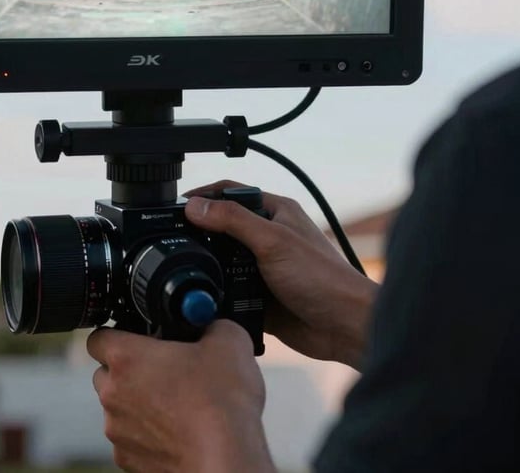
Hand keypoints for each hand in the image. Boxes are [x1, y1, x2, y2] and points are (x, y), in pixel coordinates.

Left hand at [87, 319, 276, 472]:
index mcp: (126, 358)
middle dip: (128, 369)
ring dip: (138, 403)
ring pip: (118, 408)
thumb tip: (212, 323)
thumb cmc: (220, 403)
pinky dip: (147, 433)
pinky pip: (130, 438)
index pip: (98, 337)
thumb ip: (212, 323)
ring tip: (176, 402)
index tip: (139, 337)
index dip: (118, 334)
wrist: (227, 460)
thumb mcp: (228, 341)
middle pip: (105, 373)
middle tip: (162, 368)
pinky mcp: (129, 461)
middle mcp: (113, 395)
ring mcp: (118, 431)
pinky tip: (177, 430)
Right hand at [184, 180, 377, 369]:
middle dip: (201, 235)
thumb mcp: (272, 241)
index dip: (204, 196)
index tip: (177, 206)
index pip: (231, 193)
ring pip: (224, 262)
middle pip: (223, 228)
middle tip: (175, 241)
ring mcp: (264, 267)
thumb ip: (233, 220)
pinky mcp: (260, 296)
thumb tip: (195, 206)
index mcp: (274, 212)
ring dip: (210, 267)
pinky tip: (207, 297)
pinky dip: (219, 294)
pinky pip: (230, 291)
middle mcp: (268, 236)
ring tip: (190, 270)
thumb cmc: (322, 277)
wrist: (344, 327)